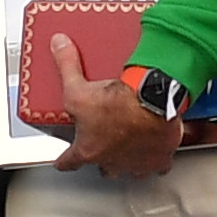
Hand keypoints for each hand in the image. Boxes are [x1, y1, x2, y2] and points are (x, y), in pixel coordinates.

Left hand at [46, 31, 184, 179]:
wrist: (154, 103)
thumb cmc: (120, 104)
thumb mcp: (80, 86)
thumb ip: (66, 66)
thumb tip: (57, 46)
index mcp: (88, 150)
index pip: (68, 162)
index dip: (63, 161)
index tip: (62, 161)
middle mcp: (112, 162)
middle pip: (103, 169)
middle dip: (102, 159)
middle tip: (103, 144)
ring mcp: (136, 164)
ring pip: (130, 170)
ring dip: (128, 160)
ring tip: (130, 146)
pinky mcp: (159, 159)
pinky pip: (158, 164)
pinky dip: (157, 158)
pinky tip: (158, 146)